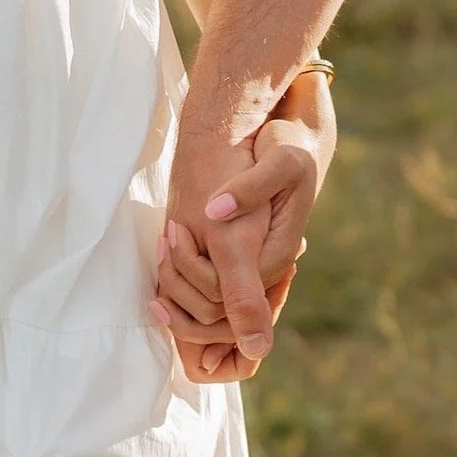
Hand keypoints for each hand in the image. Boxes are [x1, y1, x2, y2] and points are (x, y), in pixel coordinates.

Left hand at [154, 71, 335, 379]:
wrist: (292, 142)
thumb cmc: (287, 149)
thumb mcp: (282, 161)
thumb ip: (251, 188)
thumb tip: (215, 213)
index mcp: (276, 256)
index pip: (232, 298)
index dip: (193, 277)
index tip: (173, 234)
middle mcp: (264, 270)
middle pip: (215, 314)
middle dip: (180, 287)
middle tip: (165, 236)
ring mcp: (251, 267)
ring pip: (206, 308)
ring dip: (177, 284)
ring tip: (166, 235)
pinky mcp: (237, 258)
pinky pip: (204, 291)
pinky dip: (180, 282)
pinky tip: (164, 248)